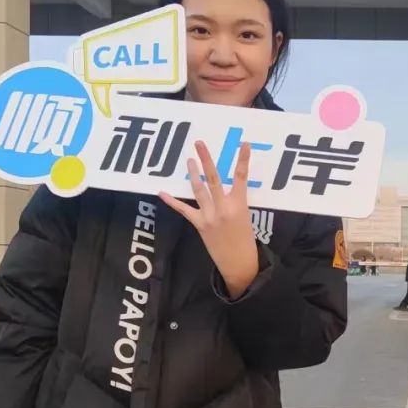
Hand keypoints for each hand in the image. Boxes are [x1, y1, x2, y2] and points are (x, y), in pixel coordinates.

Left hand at [160, 140, 259, 298]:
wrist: (239, 264)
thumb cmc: (246, 240)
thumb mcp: (246, 217)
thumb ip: (235, 202)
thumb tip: (223, 191)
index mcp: (239, 204)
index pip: (242, 177)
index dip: (243, 159)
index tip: (244, 144)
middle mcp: (223, 207)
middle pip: (214, 178)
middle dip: (206, 160)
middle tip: (199, 144)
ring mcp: (209, 216)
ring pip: (199, 190)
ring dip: (193, 174)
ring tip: (188, 160)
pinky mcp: (199, 224)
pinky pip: (184, 210)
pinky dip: (172, 202)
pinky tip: (162, 193)